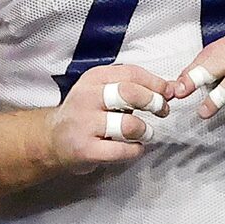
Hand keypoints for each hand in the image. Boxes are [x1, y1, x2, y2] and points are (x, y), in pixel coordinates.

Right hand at [44, 64, 171, 177]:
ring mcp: (85, 124)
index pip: (131, 73)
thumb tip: (172, 87)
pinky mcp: (85, 149)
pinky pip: (121, 150)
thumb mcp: (103, 91)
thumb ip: (134, 87)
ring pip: (128, 124)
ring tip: (145, 133)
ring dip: (144, 130)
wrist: (52, 140)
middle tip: (162, 111)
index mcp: (94, 78)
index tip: (168, 93)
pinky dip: (135, 150)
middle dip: (153, 102)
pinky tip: (134, 147)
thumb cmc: (86, 114)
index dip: (156, 83)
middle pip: (129, 93)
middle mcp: (87, 97)